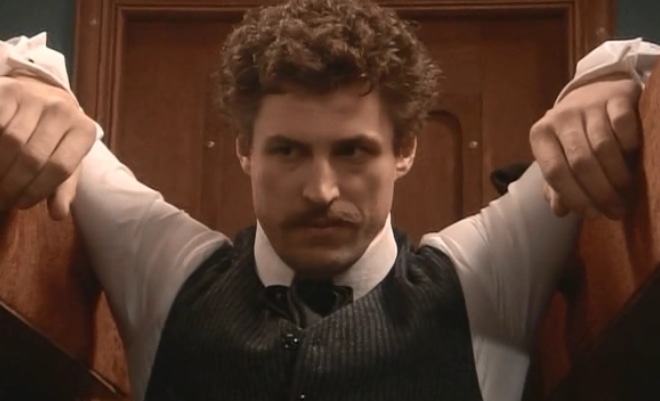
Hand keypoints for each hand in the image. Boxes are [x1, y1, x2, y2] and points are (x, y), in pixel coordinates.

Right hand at [0, 75, 95, 219]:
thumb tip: (58, 214)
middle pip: (33, 157)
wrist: (40, 94)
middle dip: (13, 184)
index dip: (37, 191)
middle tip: (1, 199)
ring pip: (10, 141)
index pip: (60, 168)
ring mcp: (35, 97)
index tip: (21, 204)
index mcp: (83, 130)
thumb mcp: (66, 159)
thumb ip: (63, 187)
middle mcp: (63, 110)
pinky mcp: (8, 90)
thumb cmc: (53, 137)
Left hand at [530, 74, 640, 219]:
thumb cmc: (573, 135)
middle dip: (600, 192)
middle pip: (581, 163)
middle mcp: (561, 117)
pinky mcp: (617, 96)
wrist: (592, 92)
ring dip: (618, 176)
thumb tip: (560, 211)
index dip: (574, 197)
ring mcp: (588, 105)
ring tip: (627, 194)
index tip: (592, 216)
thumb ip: (557, 184)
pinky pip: (624, 124)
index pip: (554, 172)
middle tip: (615, 211)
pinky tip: (634, 158)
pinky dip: (630, 144)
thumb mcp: (559, 157)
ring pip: (604, 147)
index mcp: (540, 135)